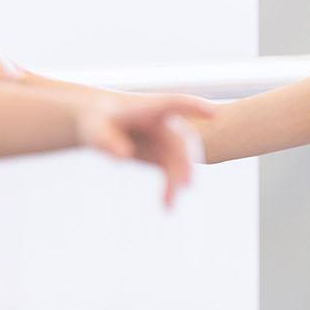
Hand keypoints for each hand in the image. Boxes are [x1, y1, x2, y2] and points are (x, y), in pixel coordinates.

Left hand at [76, 95, 215, 208]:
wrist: (100, 125)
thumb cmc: (95, 122)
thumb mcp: (95, 130)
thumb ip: (107, 141)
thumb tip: (123, 156)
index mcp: (150, 109)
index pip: (175, 104)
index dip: (196, 108)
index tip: (214, 114)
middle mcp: (166, 122)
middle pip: (182, 140)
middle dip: (186, 161)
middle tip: (186, 183)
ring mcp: (168, 139)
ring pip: (181, 160)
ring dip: (178, 181)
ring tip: (168, 204)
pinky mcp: (165, 155)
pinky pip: (174, 172)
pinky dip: (172, 187)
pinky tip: (166, 206)